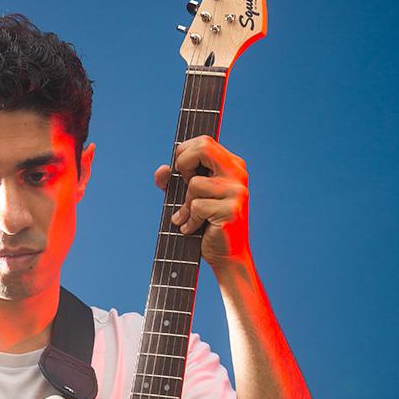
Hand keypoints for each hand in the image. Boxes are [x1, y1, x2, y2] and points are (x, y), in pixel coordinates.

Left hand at [154, 135, 250, 269]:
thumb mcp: (186, 198)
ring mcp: (236, 191)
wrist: (227, 256)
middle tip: (183, 186)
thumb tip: (161, 170)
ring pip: (194, 184)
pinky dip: (189, 221)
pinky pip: (197, 207)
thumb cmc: (206, 225)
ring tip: (190, 218)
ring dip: (185, 205)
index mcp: (231, 165)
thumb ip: (173, 182)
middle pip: (202, 148)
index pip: (203, 142)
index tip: (180, 173)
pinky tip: (194, 229)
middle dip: (183, 166)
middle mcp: (237, 173)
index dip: (183, 154)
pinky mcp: (230, 210)